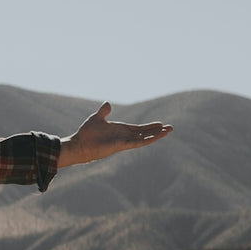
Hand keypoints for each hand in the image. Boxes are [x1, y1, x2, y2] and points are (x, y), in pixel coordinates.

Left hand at [57, 102, 172, 168]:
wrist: (79, 144)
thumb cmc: (86, 133)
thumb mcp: (97, 118)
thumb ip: (104, 112)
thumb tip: (107, 103)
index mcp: (120, 130)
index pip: (139, 128)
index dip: (150, 127)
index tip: (161, 124)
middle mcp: (124, 136)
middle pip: (145, 133)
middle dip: (157, 131)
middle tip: (170, 128)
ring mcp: (124, 141)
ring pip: (144, 138)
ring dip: (156, 135)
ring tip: (168, 131)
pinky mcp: (121, 145)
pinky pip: (137, 142)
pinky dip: (147, 139)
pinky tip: (156, 137)